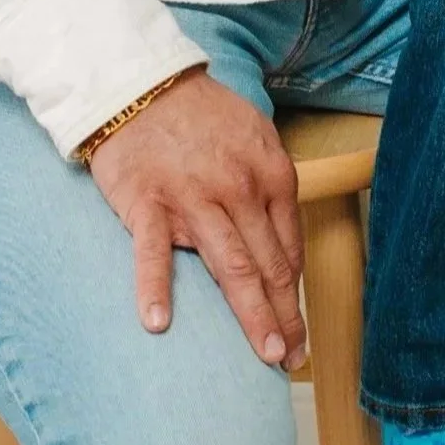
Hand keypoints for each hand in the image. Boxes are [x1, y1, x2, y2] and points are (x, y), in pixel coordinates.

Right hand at [87, 72, 305, 367]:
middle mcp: (240, 189)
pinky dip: (155, 289)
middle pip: (269, 266)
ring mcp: (193, 198)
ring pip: (230, 266)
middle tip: (294, 359)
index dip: (297, 294)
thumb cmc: (203, 118)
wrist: (144, 85)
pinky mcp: (148, 203)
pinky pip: (152, 253)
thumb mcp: (256, 140)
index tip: (300, 329)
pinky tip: (158, 323)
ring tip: (266, 355)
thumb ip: (271, 190)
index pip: (290, 248)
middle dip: (286, 317)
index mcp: (272, 174)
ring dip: (252, 315)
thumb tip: (284, 246)